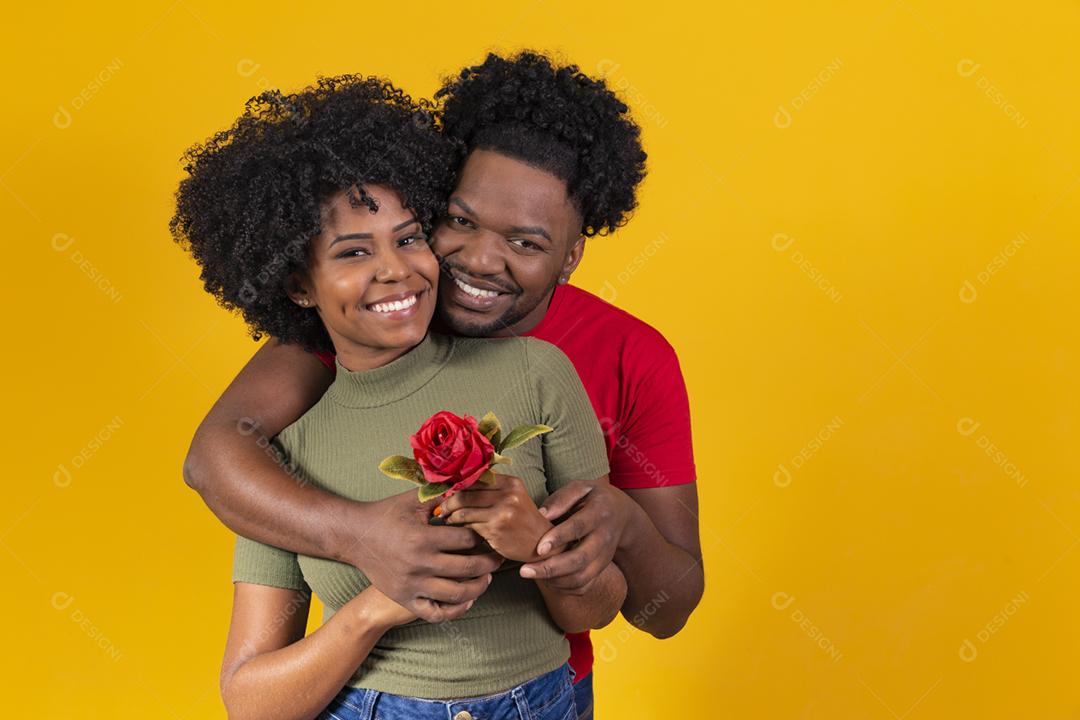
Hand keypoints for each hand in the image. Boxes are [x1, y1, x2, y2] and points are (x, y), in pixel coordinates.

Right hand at [343, 489, 502, 622]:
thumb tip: (469, 483)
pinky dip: (455, 610)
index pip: (466, 540)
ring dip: (478, 587)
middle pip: (468, 568)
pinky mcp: (405, 599)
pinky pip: (435, 614)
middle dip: (489, 563)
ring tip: (486, 578)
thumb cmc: (386, 514)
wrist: (355, 536)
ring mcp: (412, 585)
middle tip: (498, 557)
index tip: (489, 533)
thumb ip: (442, 494)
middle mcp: (419, 564)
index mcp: (423, 538)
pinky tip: (466, 599)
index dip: (482, 536)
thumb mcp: (413, 500)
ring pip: (456, 594)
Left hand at [438, 474, 555, 562]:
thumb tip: (457, 485)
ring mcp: (502, 512)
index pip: (475, 478)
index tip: (447, 491)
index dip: (458, 484)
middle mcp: (508, 495)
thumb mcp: (514, 498)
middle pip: (466, 493)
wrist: (542, 543)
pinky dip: (459, 526)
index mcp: (511, 483)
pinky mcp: (496, 529)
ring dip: (450, 514)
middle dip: (449, 500)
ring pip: (464, 510)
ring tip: (446, 517)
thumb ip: (491, 490)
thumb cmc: (523, 520)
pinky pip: (469, 525)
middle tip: (442, 507)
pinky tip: (456, 527)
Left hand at [519, 479, 632, 594]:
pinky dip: (564, 588)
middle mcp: (604, 537)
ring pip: (582, 577)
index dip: (558, 538)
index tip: (539, 549)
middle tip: (524, 571)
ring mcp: (604, 556)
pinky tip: (547, 580)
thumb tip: (540, 514)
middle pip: (580, 559)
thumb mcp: (582, 488)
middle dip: (551, 568)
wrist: (622, 515)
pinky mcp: (601, 569)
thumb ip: (561, 498)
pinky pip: (584, 586)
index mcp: (599, 512)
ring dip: (555, 581)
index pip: (578, 527)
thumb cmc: (594, 498)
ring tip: (531, 574)